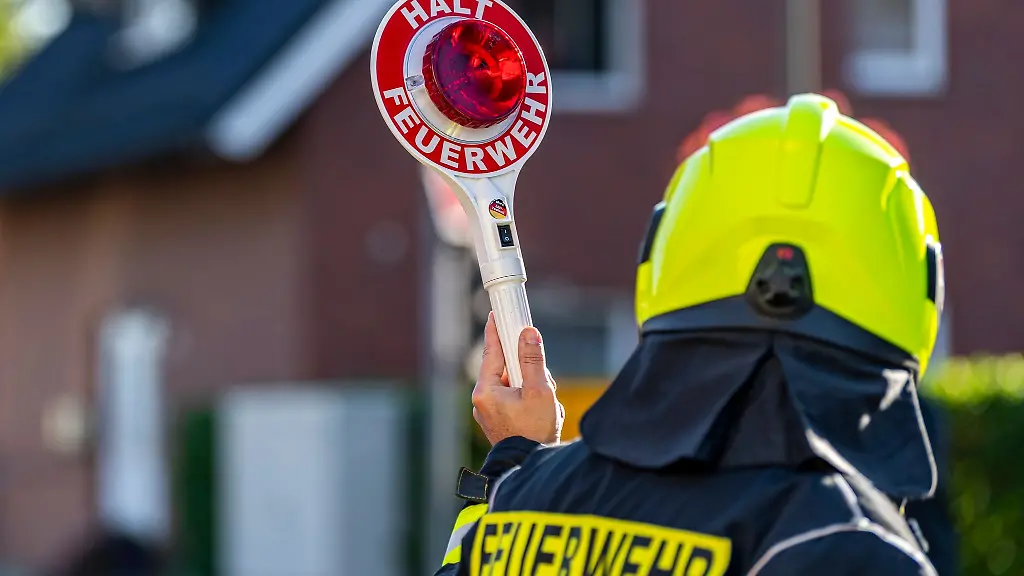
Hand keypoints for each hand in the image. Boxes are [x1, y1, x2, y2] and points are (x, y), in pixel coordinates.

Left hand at [472, 312, 563, 445]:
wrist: (530, 468)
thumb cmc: (534, 432)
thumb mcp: (539, 391)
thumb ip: (533, 360)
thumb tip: (529, 333)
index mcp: (486, 391)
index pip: (491, 351)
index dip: (495, 330)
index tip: (496, 313)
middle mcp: (481, 400)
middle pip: (505, 368)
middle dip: (527, 369)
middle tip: (542, 379)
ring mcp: (487, 412)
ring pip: (512, 384)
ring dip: (531, 386)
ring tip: (546, 405)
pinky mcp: (497, 421)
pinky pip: (512, 399)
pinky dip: (528, 399)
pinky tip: (543, 412)